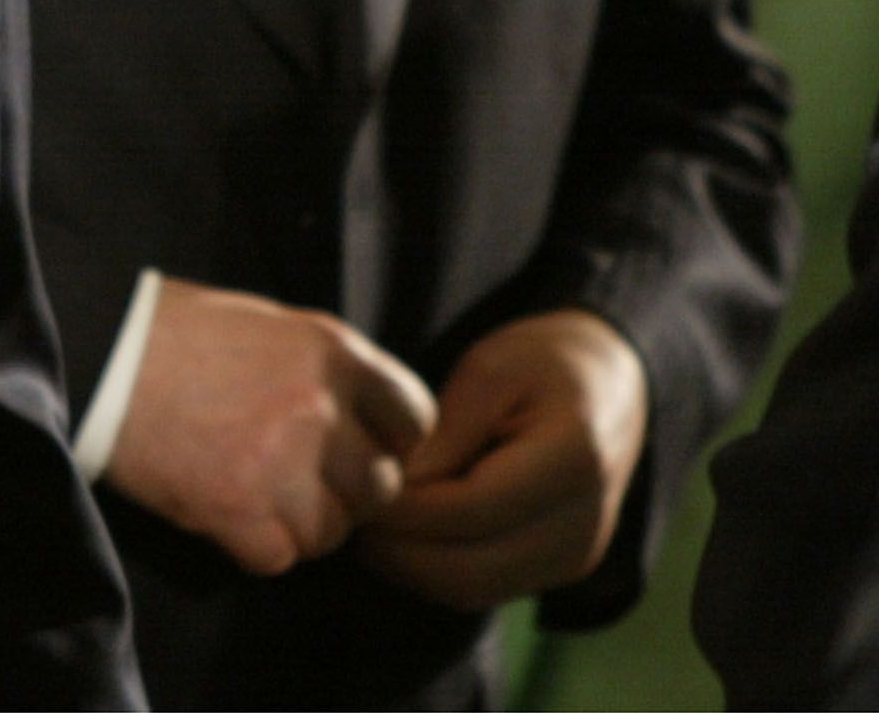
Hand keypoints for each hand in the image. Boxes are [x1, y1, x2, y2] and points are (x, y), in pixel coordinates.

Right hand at [105, 276, 438, 574]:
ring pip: (332, 531)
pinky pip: (279, 557)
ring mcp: (281, 462)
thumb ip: (321, 368)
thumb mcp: (263, 322)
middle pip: (378, 485)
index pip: (413, 418)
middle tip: (298, 482)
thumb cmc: (169, 332)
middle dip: (344, 492)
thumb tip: (363, 419)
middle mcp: (318, 407)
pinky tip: (222, 512)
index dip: (387, 441)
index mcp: (330, 350)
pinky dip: (253, 546)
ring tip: (254, 497)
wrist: (93, 354)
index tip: (359, 449)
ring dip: (299, 525)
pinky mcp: (237, 510)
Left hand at [358, 308, 649, 607]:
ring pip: (471, 590)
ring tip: (363, 521)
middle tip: (343, 510)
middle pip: (469, 566)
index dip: (402, 506)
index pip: (469, 508)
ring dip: (407, 567)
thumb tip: (391, 486)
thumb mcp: (488, 371)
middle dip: (395, 547)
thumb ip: (443, 431)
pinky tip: (395, 535)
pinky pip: (483, 589)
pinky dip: (430, 571)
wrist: (610, 388)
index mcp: (573, 459)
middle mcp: (585, 523)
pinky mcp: (561, 570)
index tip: (349, 481)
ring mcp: (576, 555)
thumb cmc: (540, 363)